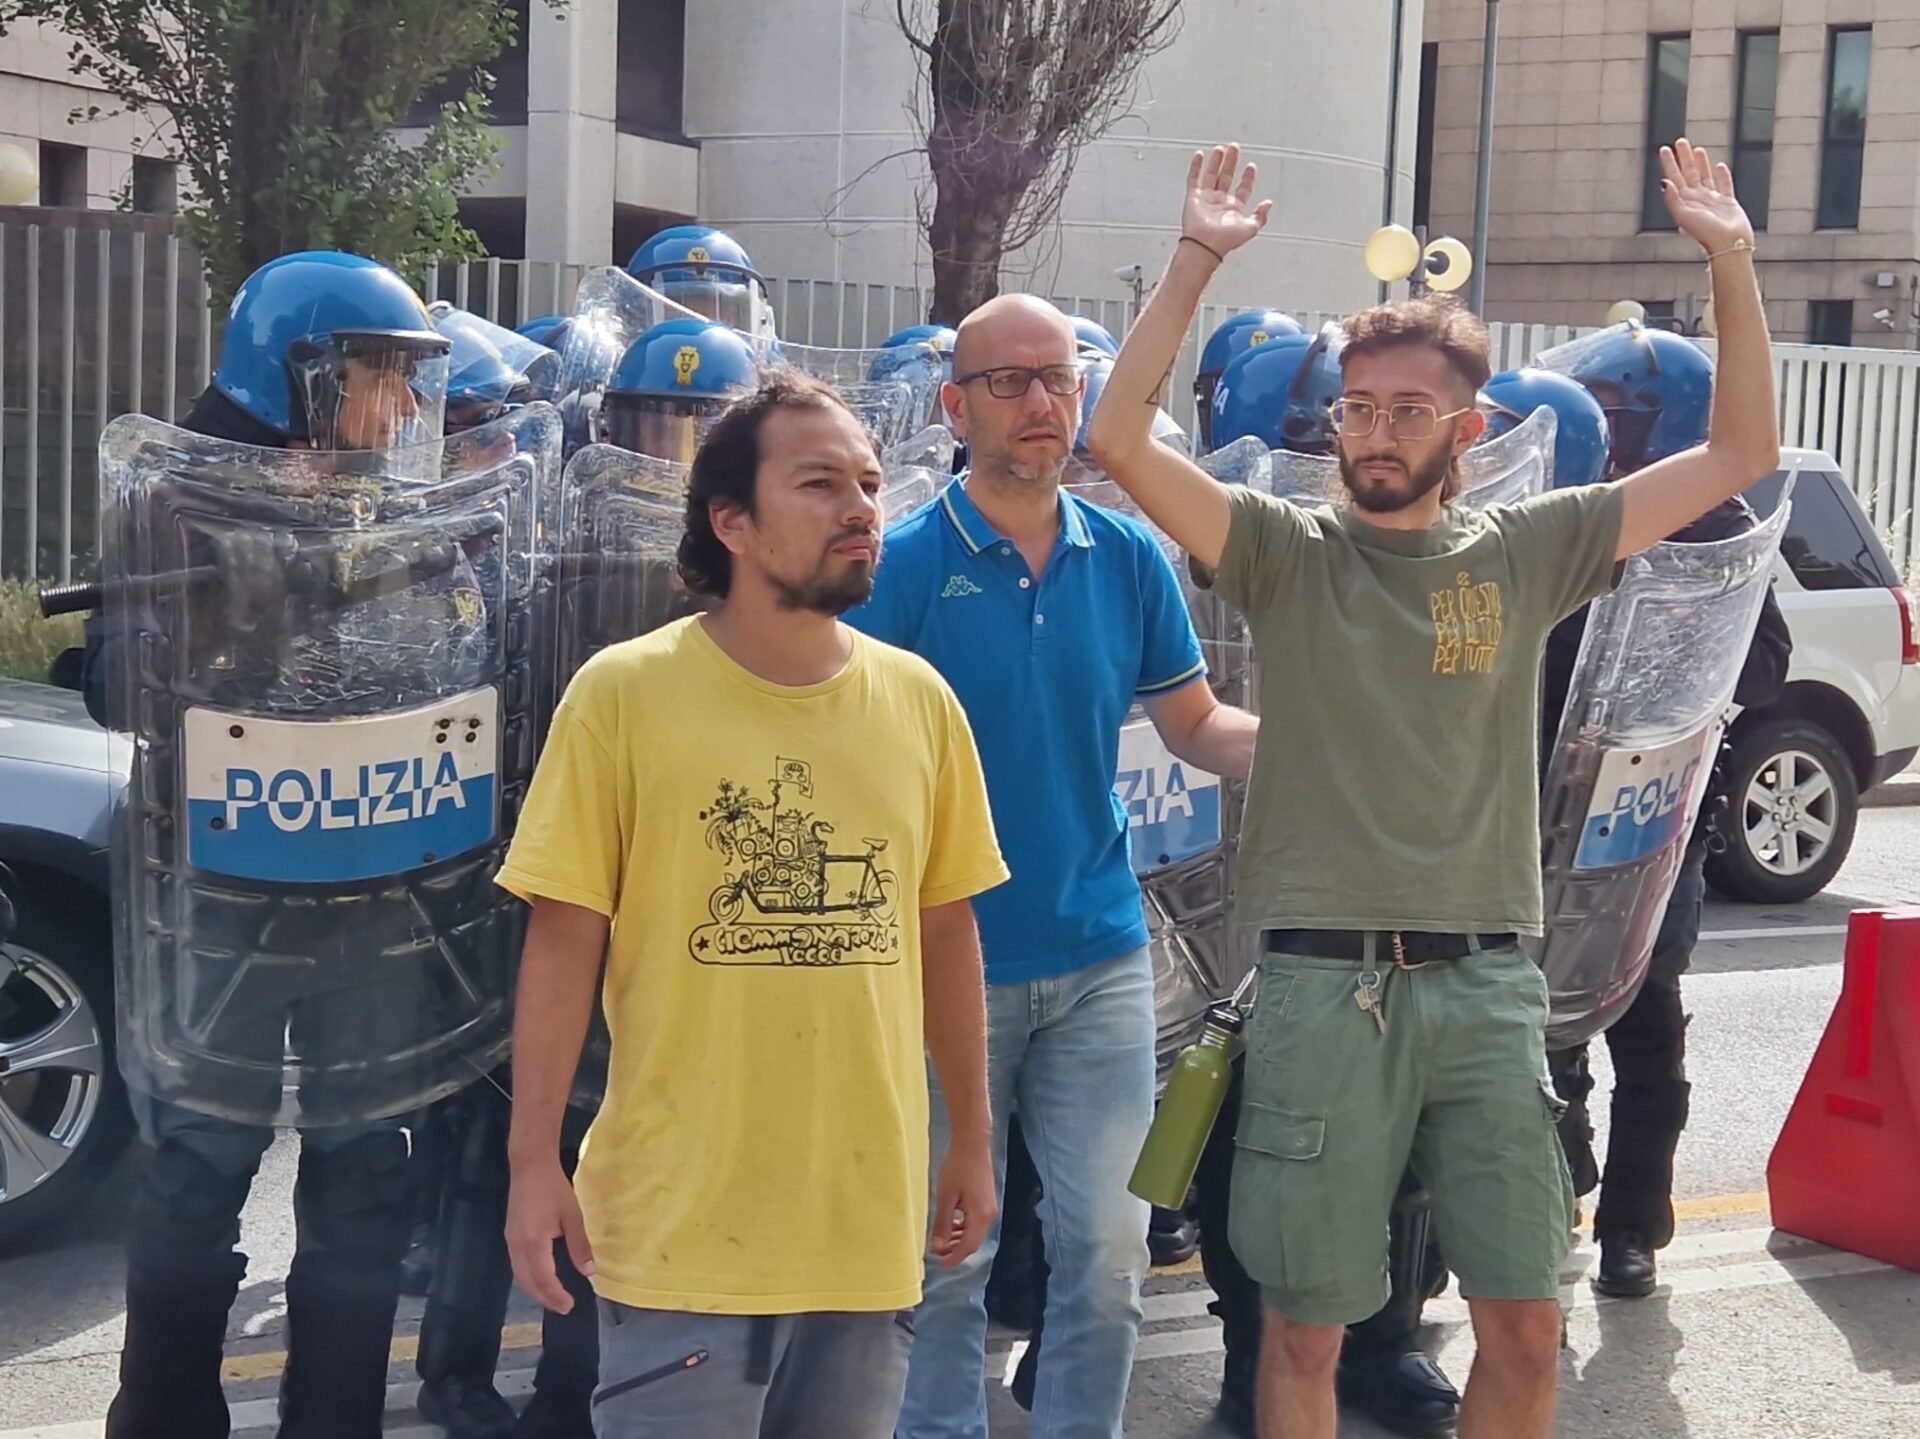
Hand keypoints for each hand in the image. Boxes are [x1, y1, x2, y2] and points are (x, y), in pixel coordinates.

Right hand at [507, 1158, 595, 1312]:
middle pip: (527, 1282)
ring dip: (536, 1290)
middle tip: (563, 1308)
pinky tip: (542, 1278)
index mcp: (533, 1242)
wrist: (530, 1166)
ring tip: (554, 1298)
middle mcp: (517, 1246)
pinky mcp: (510, 1236)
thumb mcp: (572, 1215)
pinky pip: (517, 1266)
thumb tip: (589, 1272)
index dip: (556, 1295)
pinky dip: (529, 1278)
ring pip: (520, 1276)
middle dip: (545, 1298)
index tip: (570, 1306)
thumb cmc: (553, 1188)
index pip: (543, 1279)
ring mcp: (511, 1241)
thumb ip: (579, 1245)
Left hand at [928, 1131, 996, 1268]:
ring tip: (941, 1240)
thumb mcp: (946, 1197)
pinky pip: (976, 1222)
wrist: (973, 1143)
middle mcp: (989, 1215)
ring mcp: (990, 1207)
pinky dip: (964, 1228)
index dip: (954, 1258)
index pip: (968, 1246)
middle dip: (956, 1250)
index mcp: (981, 1216)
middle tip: (936, 1252)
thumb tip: (938, 1247)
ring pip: (975, 1232)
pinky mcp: (987, 1200)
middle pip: (974, 1242)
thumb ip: (943, 1224)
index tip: (940, 1265)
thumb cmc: (958, 1168)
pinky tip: (952, 1224)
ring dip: (959, 1239)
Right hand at [1182, 144, 1272, 260]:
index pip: (1243, 188)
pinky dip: (1196, 166)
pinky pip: (1194, 178)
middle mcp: (1220, 202)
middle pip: (1227, 176)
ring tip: (1221, 148)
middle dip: (1231, 161)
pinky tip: (1199, 155)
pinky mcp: (1193, 197)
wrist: (1205, 245)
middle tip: (1234, 148)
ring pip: (1212, 174)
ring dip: (1216, 161)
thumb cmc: (1225, 241)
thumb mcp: (1251, 229)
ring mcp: (1206, 198)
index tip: (1250, 166)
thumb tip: (1268, 204)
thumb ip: (1261, 216)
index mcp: (1234, 208)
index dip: (1248, 177)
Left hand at [1659, 138, 1753, 256]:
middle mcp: (1696, 199)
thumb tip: (1664, 182)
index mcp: (1684, 201)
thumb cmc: (1706, 233)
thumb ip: (1673, 199)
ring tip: (1697, 149)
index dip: (1669, 163)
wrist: (1728, 244)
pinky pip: (1724, 184)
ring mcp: (1712, 200)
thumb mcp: (1684, 215)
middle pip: (1688, 173)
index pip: (1674, 177)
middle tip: (1680, 141)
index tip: (1664, 149)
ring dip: (1700, 163)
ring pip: (1704, 176)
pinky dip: (1722, 174)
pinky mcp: (1728, 202)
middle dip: (1684, 157)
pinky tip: (1719, 165)